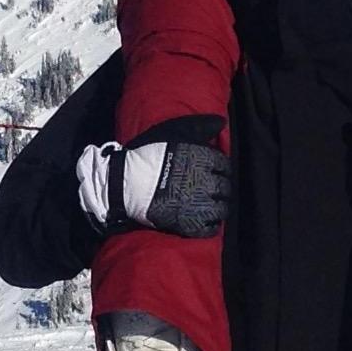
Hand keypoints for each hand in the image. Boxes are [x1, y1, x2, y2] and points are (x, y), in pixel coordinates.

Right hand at [76, 136, 230, 238]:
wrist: (126, 183)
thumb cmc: (149, 154)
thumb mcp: (174, 131)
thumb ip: (200, 126)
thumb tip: (222, 122)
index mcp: (204, 161)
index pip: (225, 166)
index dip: (221, 168)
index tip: (215, 170)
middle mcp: (205, 183)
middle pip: (225, 188)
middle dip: (221, 188)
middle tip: (214, 188)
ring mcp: (198, 206)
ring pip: (221, 210)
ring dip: (218, 207)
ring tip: (210, 205)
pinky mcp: (189, 224)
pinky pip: (209, 228)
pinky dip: (210, 225)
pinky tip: (205, 219)